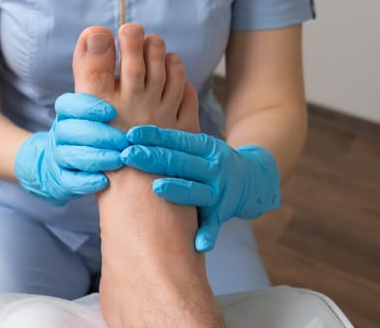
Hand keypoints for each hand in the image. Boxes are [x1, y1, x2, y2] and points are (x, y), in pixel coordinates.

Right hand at [15, 93, 127, 205]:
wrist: (63, 166)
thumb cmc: (92, 136)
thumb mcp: (95, 117)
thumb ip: (109, 101)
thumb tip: (126, 76)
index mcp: (65, 115)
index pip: (68, 105)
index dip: (89, 106)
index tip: (112, 112)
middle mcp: (59, 134)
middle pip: (71, 130)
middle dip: (100, 135)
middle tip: (123, 141)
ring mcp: (57, 157)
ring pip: (70, 155)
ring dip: (97, 158)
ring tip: (119, 159)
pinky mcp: (60, 180)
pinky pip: (70, 180)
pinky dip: (87, 181)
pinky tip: (104, 180)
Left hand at [121, 125, 280, 251]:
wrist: (252, 180)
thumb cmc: (212, 163)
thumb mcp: (201, 146)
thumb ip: (176, 143)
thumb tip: (135, 134)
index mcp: (206, 148)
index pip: (176, 140)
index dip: (154, 137)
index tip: (131, 134)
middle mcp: (214, 168)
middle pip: (180, 162)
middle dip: (152, 158)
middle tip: (127, 155)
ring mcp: (219, 191)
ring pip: (196, 190)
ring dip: (177, 189)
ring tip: (157, 188)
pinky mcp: (222, 212)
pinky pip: (213, 224)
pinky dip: (207, 234)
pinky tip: (198, 244)